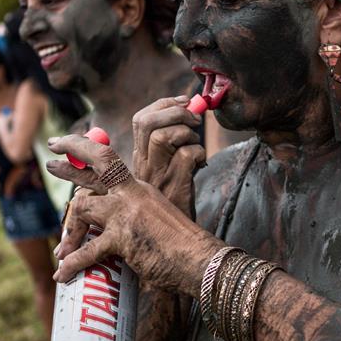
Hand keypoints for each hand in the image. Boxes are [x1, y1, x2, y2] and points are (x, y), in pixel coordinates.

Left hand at [48, 135, 222, 295]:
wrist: (199, 260)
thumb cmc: (182, 246)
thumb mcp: (159, 219)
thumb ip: (136, 216)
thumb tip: (114, 229)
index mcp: (141, 189)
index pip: (110, 160)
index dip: (86, 150)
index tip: (68, 146)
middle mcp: (133, 193)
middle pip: (99, 162)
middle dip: (72, 158)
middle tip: (49, 161)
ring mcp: (127, 213)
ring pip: (83, 206)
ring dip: (69, 231)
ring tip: (62, 251)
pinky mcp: (123, 237)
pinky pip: (87, 250)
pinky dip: (73, 264)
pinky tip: (63, 275)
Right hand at [131, 96, 205, 216]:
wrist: (173, 240)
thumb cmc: (171, 204)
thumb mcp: (162, 174)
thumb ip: (170, 147)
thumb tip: (189, 115)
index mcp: (139, 158)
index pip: (141, 119)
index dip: (163, 104)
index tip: (182, 100)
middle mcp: (143, 165)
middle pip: (148, 122)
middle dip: (174, 111)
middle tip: (193, 118)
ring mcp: (157, 176)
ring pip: (164, 135)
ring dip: (186, 132)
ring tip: (195, 142)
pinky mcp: (174, 187)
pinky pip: (187, 155)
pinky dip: (199, 153)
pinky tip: (201, 163)